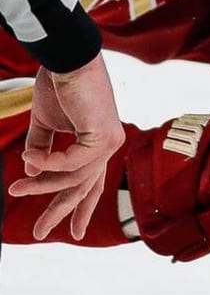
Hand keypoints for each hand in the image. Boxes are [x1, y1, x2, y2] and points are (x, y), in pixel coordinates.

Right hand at [5, 54, 125, 240]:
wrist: (67, 60)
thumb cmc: (58, 86)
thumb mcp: (46, 123)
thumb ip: (42, 149)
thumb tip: (32, 173)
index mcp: (97, 144)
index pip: (90, 182)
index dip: (80, 207)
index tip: (73, 233)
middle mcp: (108, 145)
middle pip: (85, 188)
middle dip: (61, 211)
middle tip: (41, 234)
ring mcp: (110, 142)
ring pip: (74, 178)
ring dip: (41, 185)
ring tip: (14, 186)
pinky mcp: (104, 136)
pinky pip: (72, 164)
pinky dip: (48, 165)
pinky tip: (28, 159)